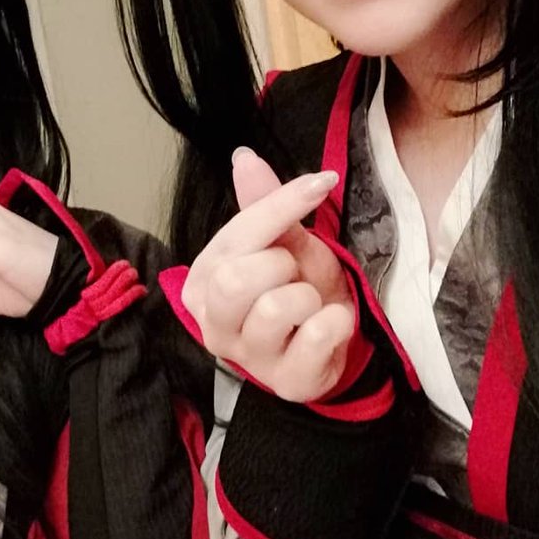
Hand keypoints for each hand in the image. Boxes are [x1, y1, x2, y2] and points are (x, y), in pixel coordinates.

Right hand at [182, 149, 353, 401]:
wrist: (328, 340)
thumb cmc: (295, 284)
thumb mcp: (282, 240)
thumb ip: (262, 203)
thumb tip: (244, 157)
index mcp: (203, 280)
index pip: (236, 236)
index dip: (281, 205)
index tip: (321, 183)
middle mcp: (212, 321)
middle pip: (235, 280)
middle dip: (280, 264)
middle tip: (292, 271)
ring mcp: (247, 357)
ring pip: (273, 308)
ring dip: (307, 295)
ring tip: (309, 301)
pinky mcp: (285, 381)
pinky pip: (316, 336)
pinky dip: (335, 321)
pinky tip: (328, 324)